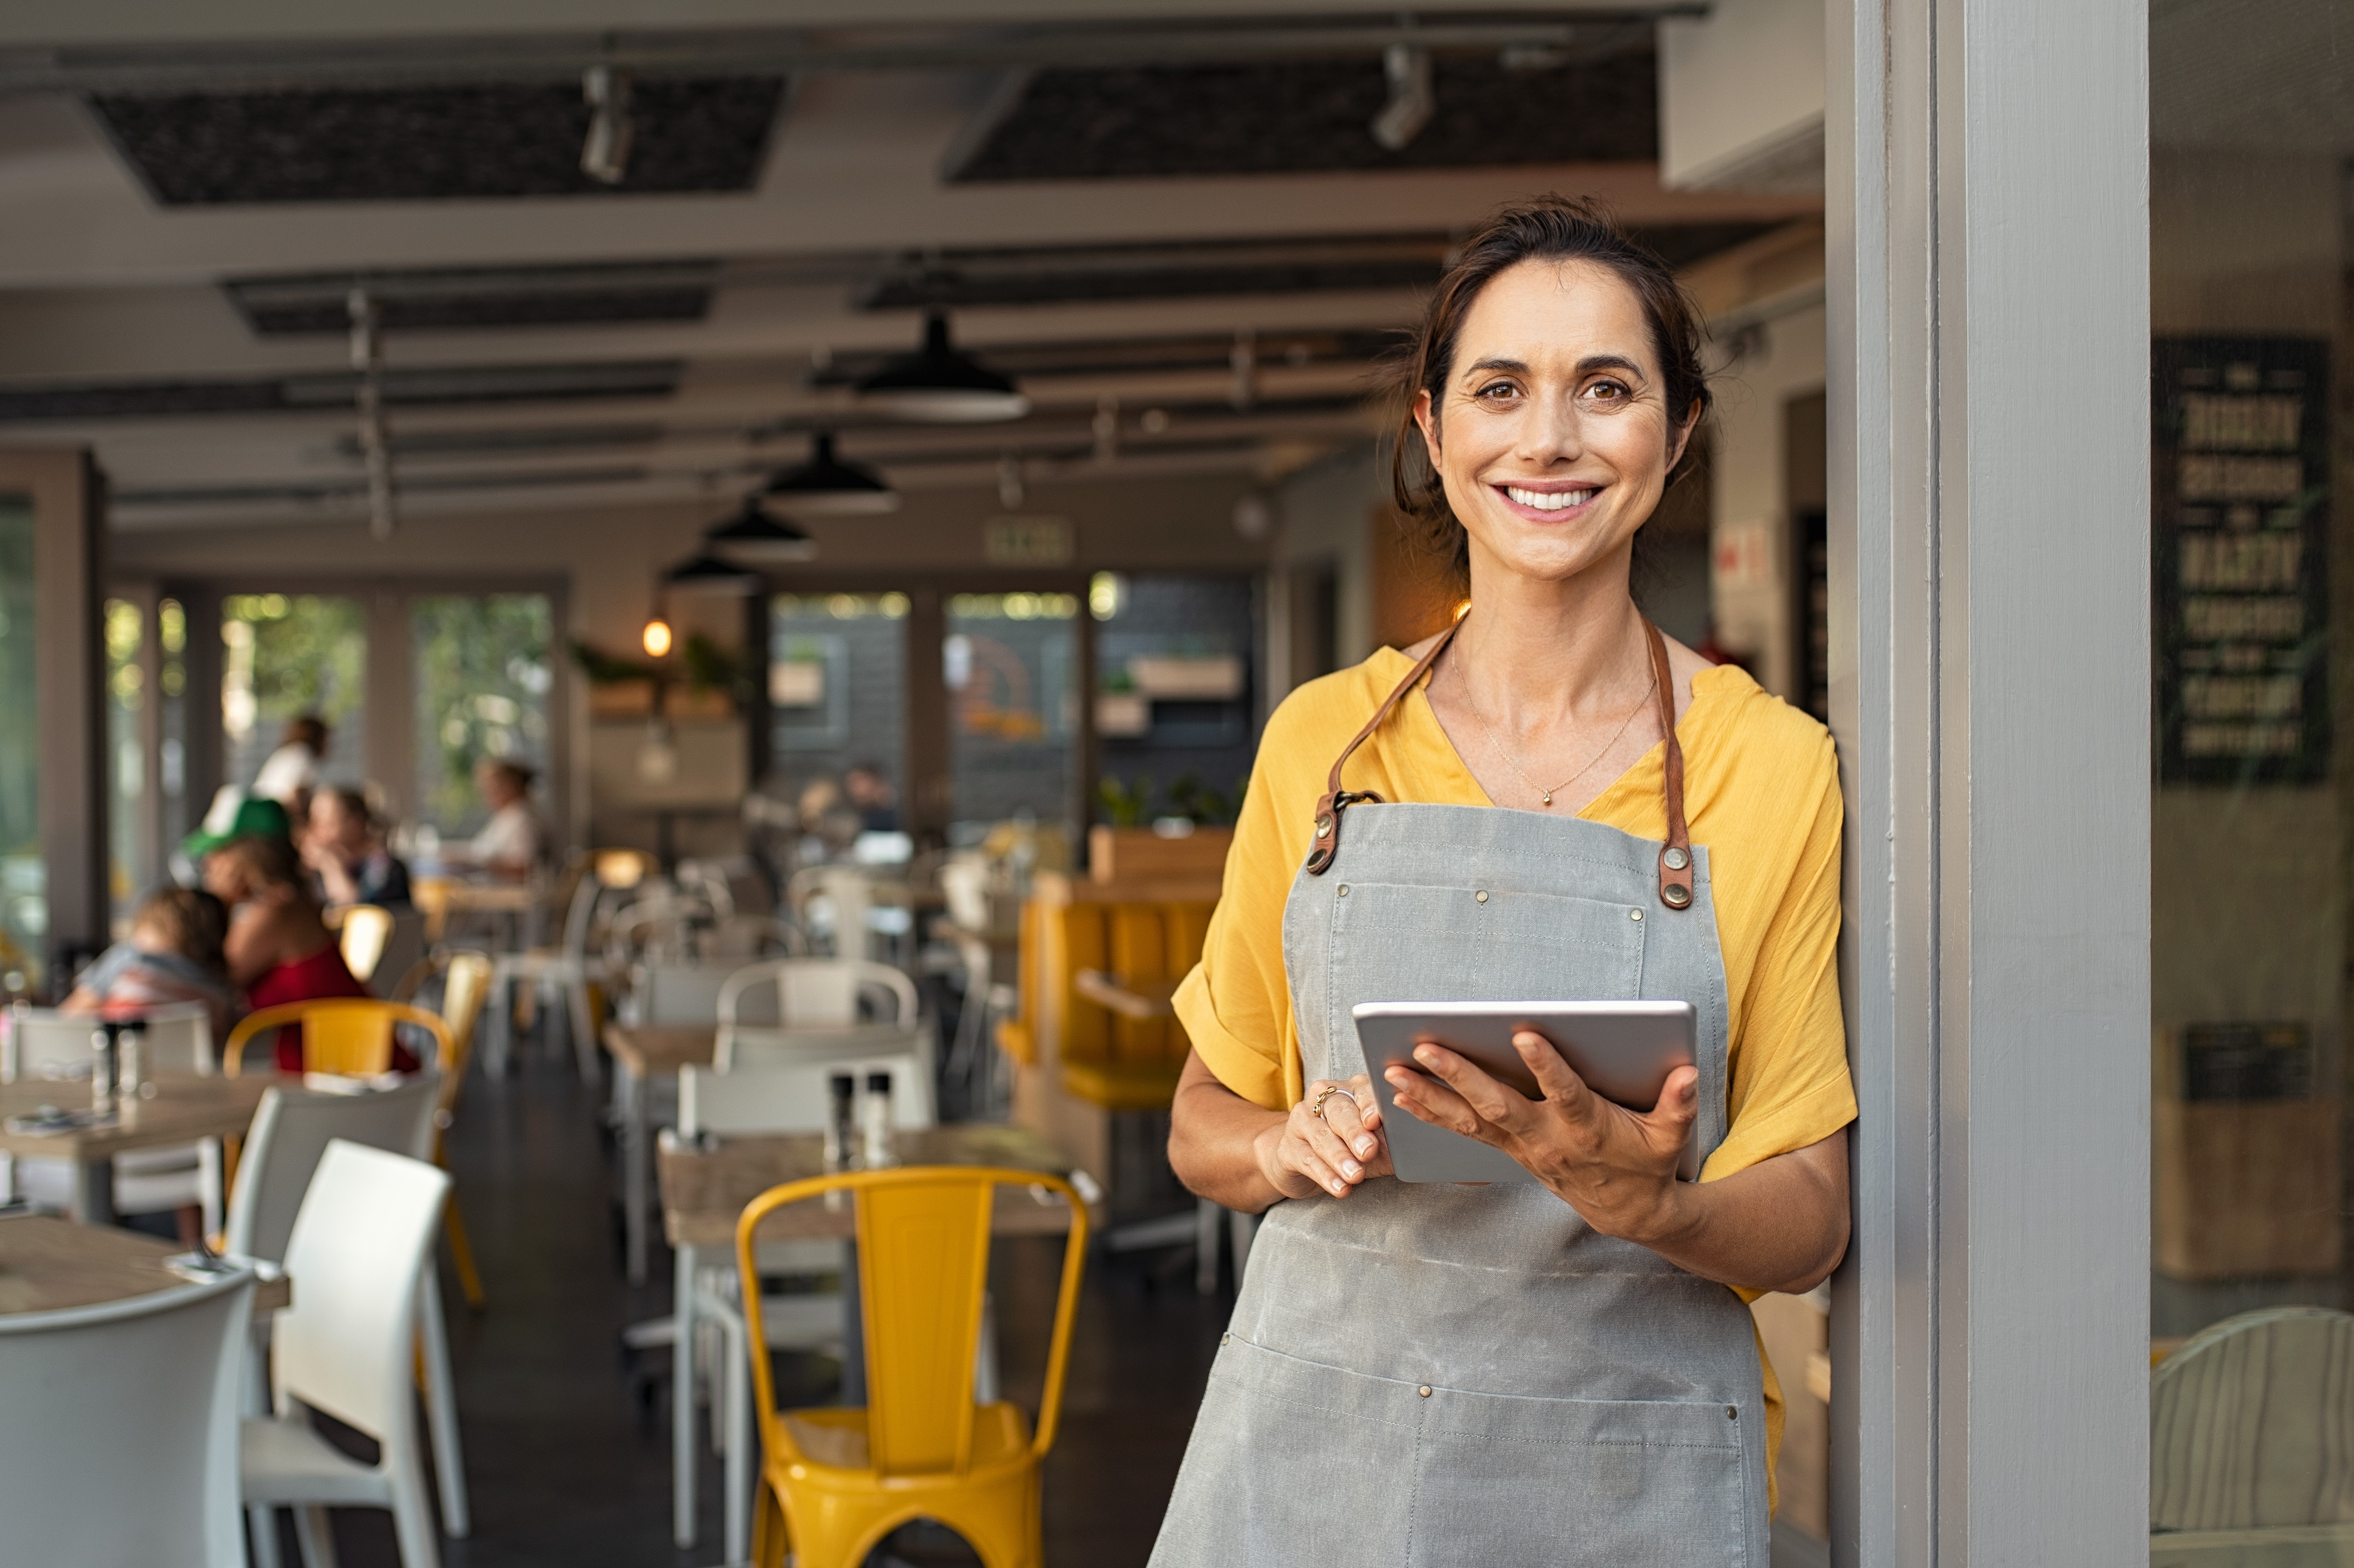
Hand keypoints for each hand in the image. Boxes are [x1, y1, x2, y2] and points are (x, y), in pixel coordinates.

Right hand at [1252, 1075, 1392, 1201]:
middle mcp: (1323, 1098)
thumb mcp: (1376, 1143)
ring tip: (1355, 1176)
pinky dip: (1325, 1175)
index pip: (1362, 1090)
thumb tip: (1417, 1147)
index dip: (1369, 1104)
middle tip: (1368, 1151)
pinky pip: (1307, 1159)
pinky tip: (1339, 1188)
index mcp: (1351, 1090)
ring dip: (1340, 1157)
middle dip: (1354, 1132)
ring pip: (1321, 1136)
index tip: (1376, 1121)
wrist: (1305, 1160)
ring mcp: (1302, 1120)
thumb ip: (1393, 1140)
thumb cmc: (1351, 1148)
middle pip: (1339, 1111)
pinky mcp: (1287, 1146)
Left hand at [1386, 1034, 1697, 1243]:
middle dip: (1460, 1076)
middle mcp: (1546, 1138)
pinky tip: (1400, 1094)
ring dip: (1429, 1096)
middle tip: (1425, 1047)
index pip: (1565, 1093)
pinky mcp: (1508, 1149)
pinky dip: (1431, 1113)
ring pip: (1469, 1120)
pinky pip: (1462, 1131)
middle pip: (1498, 1105)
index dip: (1547, 1066)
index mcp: (1586, 1128)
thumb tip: (1688, 1073)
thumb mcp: (1672, 1138)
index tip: (1525, 1033)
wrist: (1627, 1212)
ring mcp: (1522, 1146)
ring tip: (1392, 1072)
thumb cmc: (1649, 1163)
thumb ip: (1678, 1105)